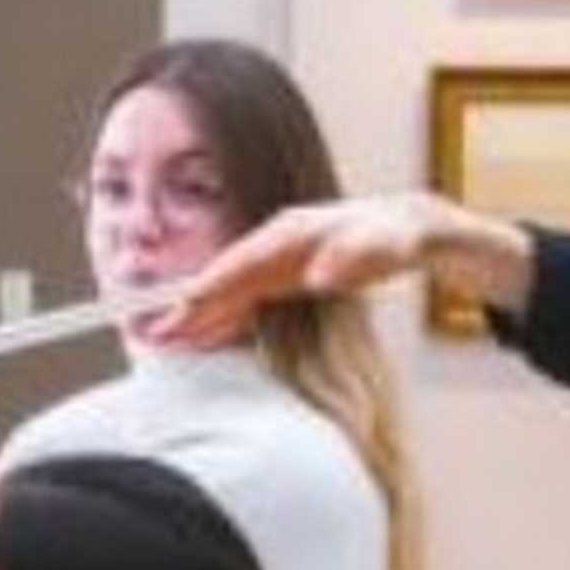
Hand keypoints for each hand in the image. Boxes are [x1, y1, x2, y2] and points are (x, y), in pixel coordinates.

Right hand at [152, 191, 503, 350]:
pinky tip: (202, 337)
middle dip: (191, 305)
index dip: (213, 284)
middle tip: (155, 334)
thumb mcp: (395, 242)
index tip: (186, 307)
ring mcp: (281, 260)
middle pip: (226, 276)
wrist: (414, 227)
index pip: (243, 261)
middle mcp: (279, 243)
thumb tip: (319, 274)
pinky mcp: (286, 278)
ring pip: (231, 291)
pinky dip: (223, 318)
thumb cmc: (404, 232)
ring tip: (165, 342)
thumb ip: (359, 255)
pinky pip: (246, 300)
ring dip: (200, 316)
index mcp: (295, 231)